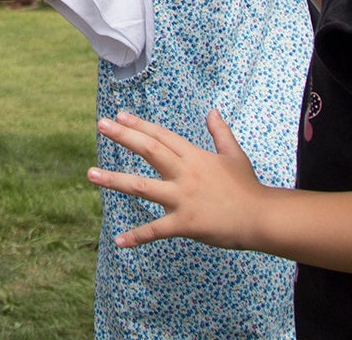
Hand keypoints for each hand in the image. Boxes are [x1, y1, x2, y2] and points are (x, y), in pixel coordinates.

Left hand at [90, 109, 270, 250]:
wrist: (261, 218)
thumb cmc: (248, 187)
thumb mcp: (234, 155)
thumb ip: (220, 133)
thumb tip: (212, 112)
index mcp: (195, 157)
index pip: (162, 136)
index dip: (140, 125)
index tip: (120, 115)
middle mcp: (185, 174)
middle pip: (149, 150)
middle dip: (124, 136)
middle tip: (101, 125)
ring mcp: (183, 198)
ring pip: (142, 187)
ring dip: (114, 180)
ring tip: (90, 174)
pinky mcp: (185, 223)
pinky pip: (156, 230)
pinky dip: (137, 237)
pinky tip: (119, 240)